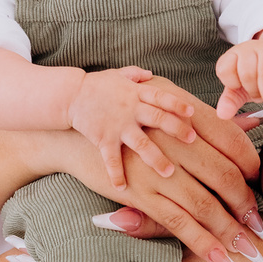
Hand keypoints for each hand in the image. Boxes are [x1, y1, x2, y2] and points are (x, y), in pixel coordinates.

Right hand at [62, 103, 262, 261]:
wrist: (73, 134)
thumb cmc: (125, 118)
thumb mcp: (166, 105)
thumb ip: (209, 119)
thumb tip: (253, 124)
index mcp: (185, 117)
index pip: (233, 143)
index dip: (252, 167)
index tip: (261, 186)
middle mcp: (175, 142)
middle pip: (224, 176)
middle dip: (246, 205)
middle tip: (261, 226)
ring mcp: (157, 170)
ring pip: (204, 204)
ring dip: (230, 230)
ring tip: (248, 250)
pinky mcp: (139, 194)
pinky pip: (177, 222)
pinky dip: (202, 241)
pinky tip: (219, 257)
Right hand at [67, 66, 195, 189]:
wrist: (70, 95)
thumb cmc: (97, 85)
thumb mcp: (118, 75)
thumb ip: (136, 75)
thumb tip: (151, 74)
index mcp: (137, 93)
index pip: (161, 97)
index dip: (177, 103)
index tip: (192, 112)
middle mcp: (130, 109)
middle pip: (158, 118)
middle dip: (176, 129)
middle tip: (192, 140)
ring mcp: (117, 125)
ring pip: (141, 143)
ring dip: (155, 158)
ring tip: (169, 172)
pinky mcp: (103, 139)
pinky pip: (111, 159)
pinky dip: (116, 174)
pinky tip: (122, 188)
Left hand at [215, 39, 262, 117]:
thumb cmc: (258, 79)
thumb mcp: (240, 89)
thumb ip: (230, 100)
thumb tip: (222, 115)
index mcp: (234, 54)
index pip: (224, 70)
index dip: (233, 84)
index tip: (242, 87)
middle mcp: (250, 47)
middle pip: (247, 74)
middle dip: (254, 92)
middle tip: (260, 96)